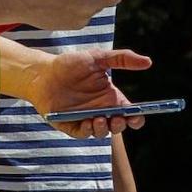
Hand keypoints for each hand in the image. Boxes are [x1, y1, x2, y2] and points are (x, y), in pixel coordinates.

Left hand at [25, 48, 151, 138]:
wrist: (42, 72)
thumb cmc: (70, 64)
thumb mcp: (97, 58)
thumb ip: (122, 59)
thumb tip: (148, 62)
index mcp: (111, 98)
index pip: (130, 113)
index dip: (137, 117)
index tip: (139, 115)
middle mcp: (101, 111)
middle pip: (119, 125)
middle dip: (122, 124)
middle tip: (119, 117)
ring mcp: (87, 120)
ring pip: (102, 132)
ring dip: (105, 128)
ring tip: (101, 118)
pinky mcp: (71, 126)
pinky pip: (83, 133)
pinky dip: (88, 130)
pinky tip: (89, 122)